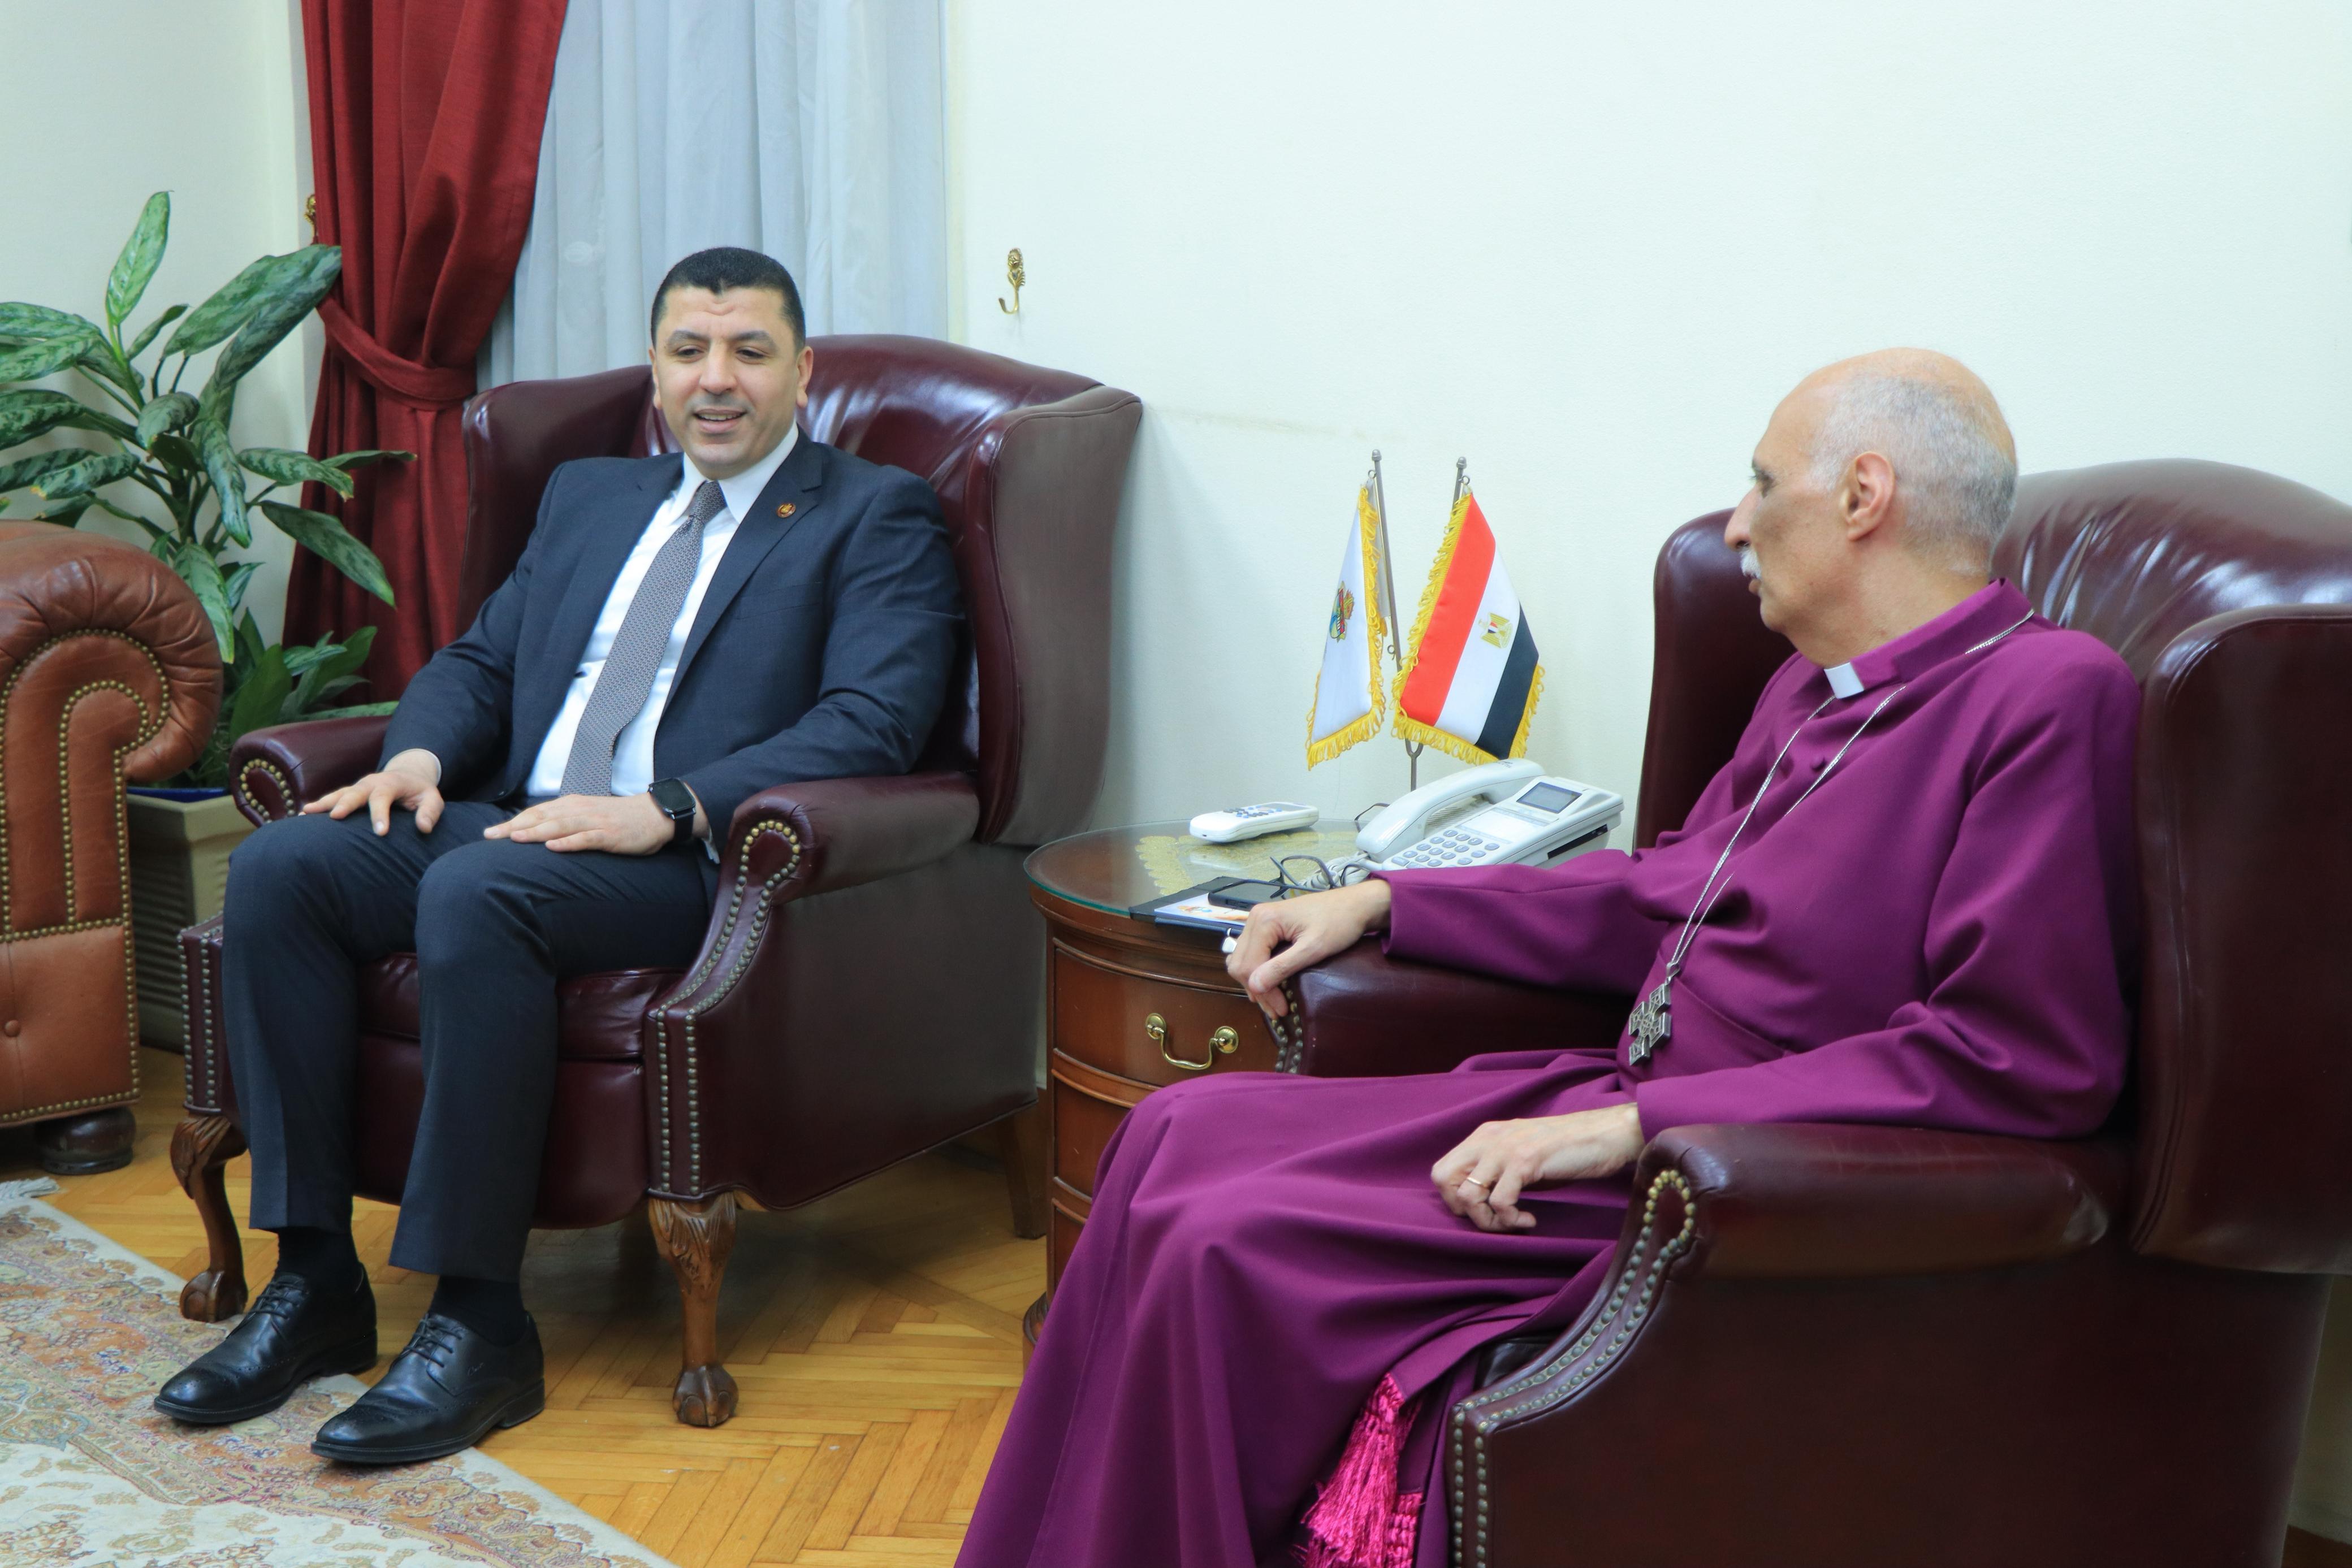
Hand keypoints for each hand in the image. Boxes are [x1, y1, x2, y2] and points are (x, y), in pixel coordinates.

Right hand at [303, 749, 444, 835]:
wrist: (409, 774)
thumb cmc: (420, 791)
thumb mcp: (432, 799)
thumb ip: (430, 812)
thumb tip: (424, 828)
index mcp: (391, 783)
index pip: (384, 797)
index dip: (381, 814)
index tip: (380, 832)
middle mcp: (371, 783)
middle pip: (355, 793)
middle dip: (345, 804)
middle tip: (335, 817)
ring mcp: (358, 787)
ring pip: (338, 794)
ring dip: (322, 804)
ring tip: (305, 815)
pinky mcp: (350, 793)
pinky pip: (332, 799)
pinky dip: (318, 806)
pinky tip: (302, 816)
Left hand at [483, 790, 699, 854]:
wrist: (655, 815)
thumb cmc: (620, 818)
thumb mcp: (589, 815)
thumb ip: (565, 821)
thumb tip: (538, 832)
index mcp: (572, 805)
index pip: (536, 813)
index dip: (513, 822)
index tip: (490, 833)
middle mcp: (579, 810)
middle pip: (541, 818)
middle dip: (514, 827)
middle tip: (491, 837)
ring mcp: (594, 822)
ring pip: (560, 826)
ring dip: (536, 832)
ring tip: (515, 838)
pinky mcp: (610, 835)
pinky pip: (587, 838)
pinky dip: (569, 842)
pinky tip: (554, 848)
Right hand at [1224, 878, 1392, 1016]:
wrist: (1355, 904)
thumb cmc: (1339, 923)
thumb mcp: (1313, 948)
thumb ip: (1282, 967)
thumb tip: (1254, 987)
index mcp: (1264, 920)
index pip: (1248, 965)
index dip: (1263, 992)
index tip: (1281, 1010)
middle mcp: (1255, 918)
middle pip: (1240, 963)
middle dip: (1257, 990)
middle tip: (1277, 1009)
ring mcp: (1260, 921)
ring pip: (1242, 959)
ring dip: (1255, 983)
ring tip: (1275, 1001)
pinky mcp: (1267, 926)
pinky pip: (1252, 953)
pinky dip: (1258, 971)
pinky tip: (1271, 983)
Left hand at [1431, 1103, 1645, 1232]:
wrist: (1606, 1134)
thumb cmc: (1567, 1151)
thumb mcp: (1522, 1157)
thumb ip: (1497, 1172)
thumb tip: (1478, 1204)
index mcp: (1484, 1136)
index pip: (1442, 1170)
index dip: (1454, 1199)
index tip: (1484, 1210)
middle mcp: (1488, 1138)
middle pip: (1444, 1180)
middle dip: (1464, 1210)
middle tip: (1494, 1219)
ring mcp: (1505, 1147)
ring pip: (1468, 1195)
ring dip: (1489, 1220)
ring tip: (1515, 1221)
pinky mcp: (1526, 1160)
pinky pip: (1501, 1201)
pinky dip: (1512, 1219)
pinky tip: (1530, 1219)